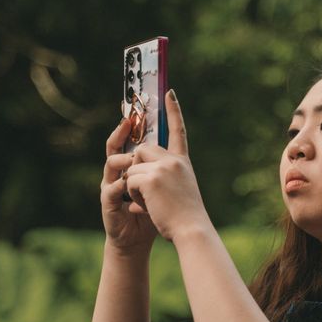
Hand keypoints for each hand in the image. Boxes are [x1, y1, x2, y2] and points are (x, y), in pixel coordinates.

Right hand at [100, 118, 156, 253]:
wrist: (138, 238)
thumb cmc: (153, 211)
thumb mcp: (163, 185)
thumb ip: (166, 167)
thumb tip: (176, 143)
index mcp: (134, 166)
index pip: (134, 138)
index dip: (136, 120)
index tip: (134, 105)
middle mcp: (120, 171)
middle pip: (116, 144)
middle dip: (122, 131)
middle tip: (129, 120)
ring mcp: (111, 185)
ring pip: (112, 163)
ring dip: (124, 160)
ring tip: (133, 161)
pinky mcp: (107, 202)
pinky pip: (110, 188)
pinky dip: (120, 186)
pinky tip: (127, 185)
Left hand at [124, 90, 210, 242]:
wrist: (192, 229)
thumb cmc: (187, 217)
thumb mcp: (181, 189)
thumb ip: (166, 176)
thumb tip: (138, 173)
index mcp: (183, 162)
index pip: (178, 131)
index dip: (174, 111)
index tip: (169, 92)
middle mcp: (174, 160)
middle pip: (143, 149)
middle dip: (137, 167)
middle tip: (147, 189)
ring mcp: (163, 167)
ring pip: (133, 166)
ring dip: (134, 185)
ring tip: (151, 202)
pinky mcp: (151, 177)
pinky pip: (129, 179)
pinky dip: (132, 194)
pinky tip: (145, 205)